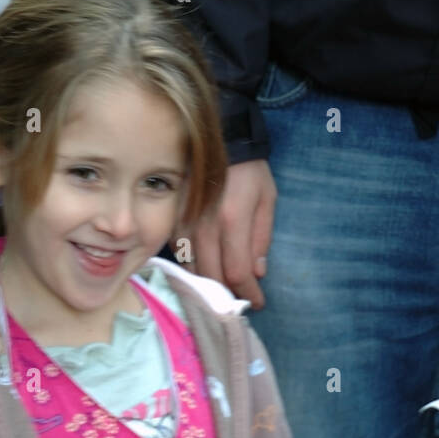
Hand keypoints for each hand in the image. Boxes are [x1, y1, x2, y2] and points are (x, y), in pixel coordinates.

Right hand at [181, 160, 276, 309]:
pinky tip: (204, 269)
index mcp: (232, 220)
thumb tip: (257, 272)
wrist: (216, 135)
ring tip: (224, 288)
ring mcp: (184, 223)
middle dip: (230, 293)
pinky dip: (193, 268)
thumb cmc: (248, 168)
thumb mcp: (266, 199)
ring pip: (193, 270)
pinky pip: (179, 255)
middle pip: (213, 277)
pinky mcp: (171, 220)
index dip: (248, 293)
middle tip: (241, 297)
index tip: (258, 302)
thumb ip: (262, 237)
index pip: (237, 272)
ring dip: (209, 284)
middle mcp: (204, 226)